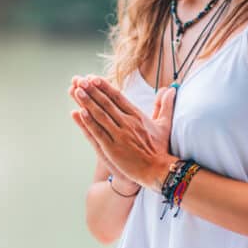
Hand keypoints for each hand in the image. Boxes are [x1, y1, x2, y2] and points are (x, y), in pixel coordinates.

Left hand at [70, 75, 177, 190]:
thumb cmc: (160, 149)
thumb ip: (165, 105)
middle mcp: (127, 123)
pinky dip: (89, 122)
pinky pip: (98, 132)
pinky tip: (79, 113)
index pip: (118, 97)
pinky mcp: (113, 148)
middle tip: (80, 80)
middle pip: (107, 103)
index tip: (94, 78)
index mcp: (137, 116)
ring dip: (87, 102)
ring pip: (101, 115)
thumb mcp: (164, 124)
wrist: (158, 170)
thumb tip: (170, 89)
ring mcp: (119, 135)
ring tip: (76, 91)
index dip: (105, 87)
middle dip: (92, 90)